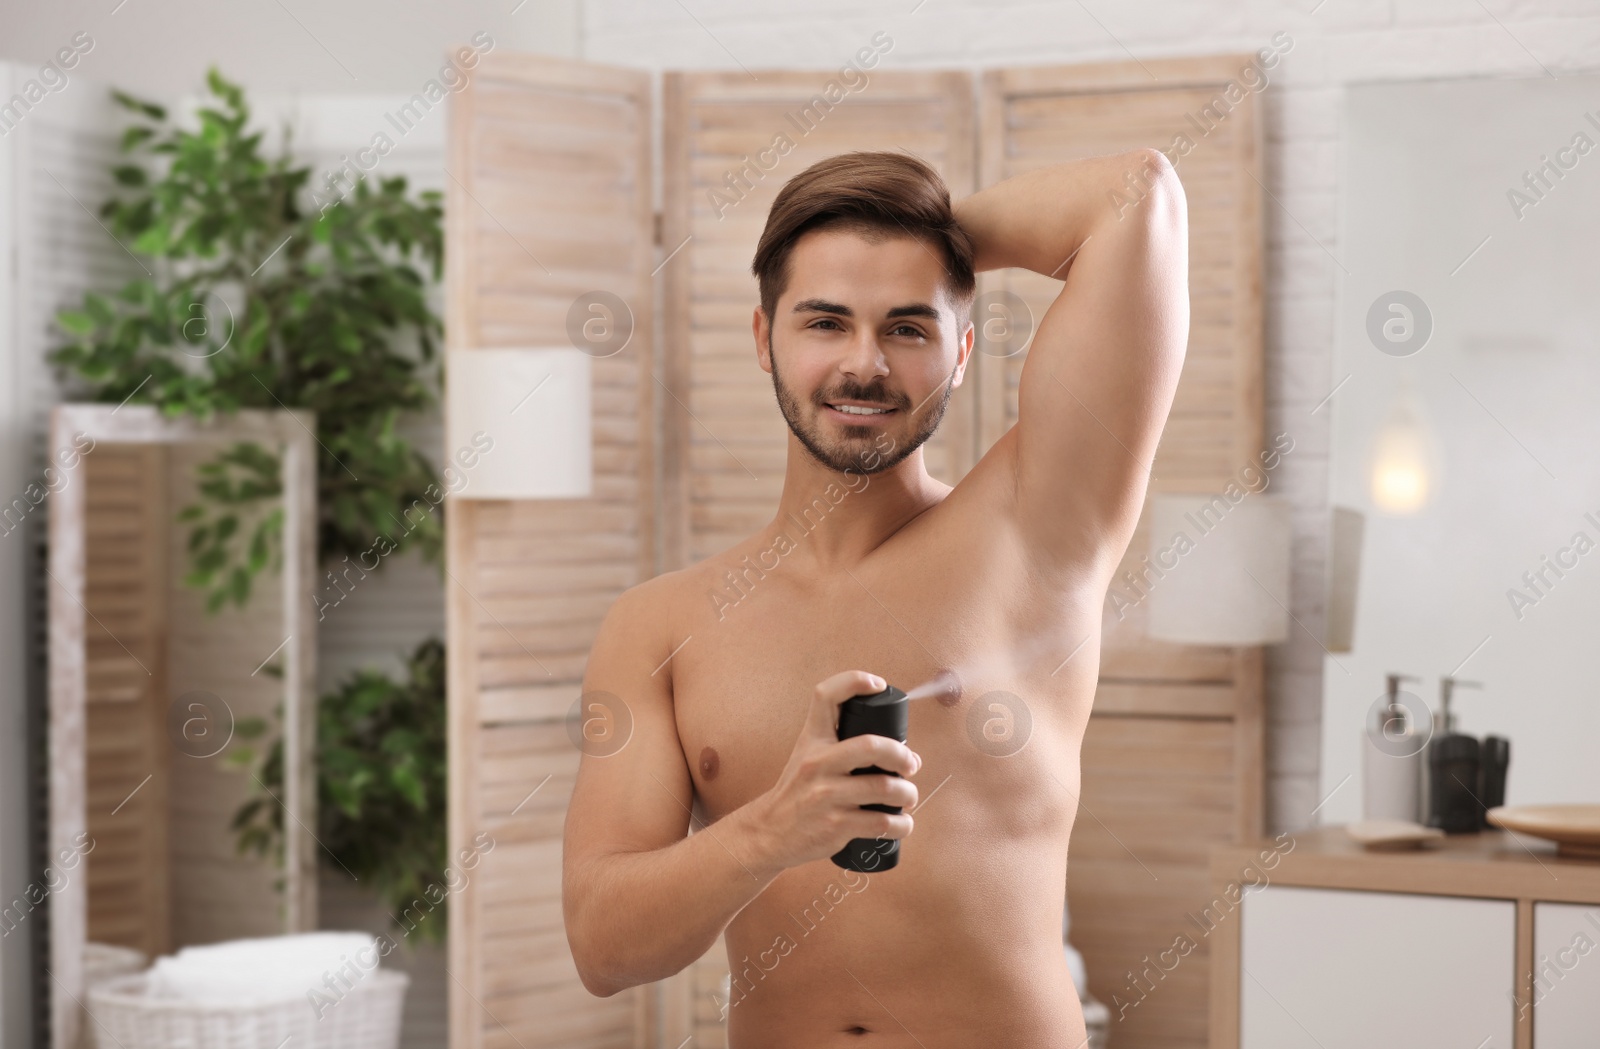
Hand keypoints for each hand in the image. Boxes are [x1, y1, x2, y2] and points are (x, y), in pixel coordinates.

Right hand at [740, 670, 921, 872]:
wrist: (769, 834)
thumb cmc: (797, 794)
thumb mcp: (807, 757)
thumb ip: (841, 745)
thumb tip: (904, 753)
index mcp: (812, 741)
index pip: (825, 696)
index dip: (854, 682)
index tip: (878, 684)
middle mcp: (817, 764)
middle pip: (870, 746)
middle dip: (901, 756)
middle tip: (911, 765)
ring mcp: (826, 796)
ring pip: (884, 788)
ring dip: (907, 794)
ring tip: (908, 798)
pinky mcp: (835, 827)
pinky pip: (881, 823)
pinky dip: (901, 824)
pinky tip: (901, 823)